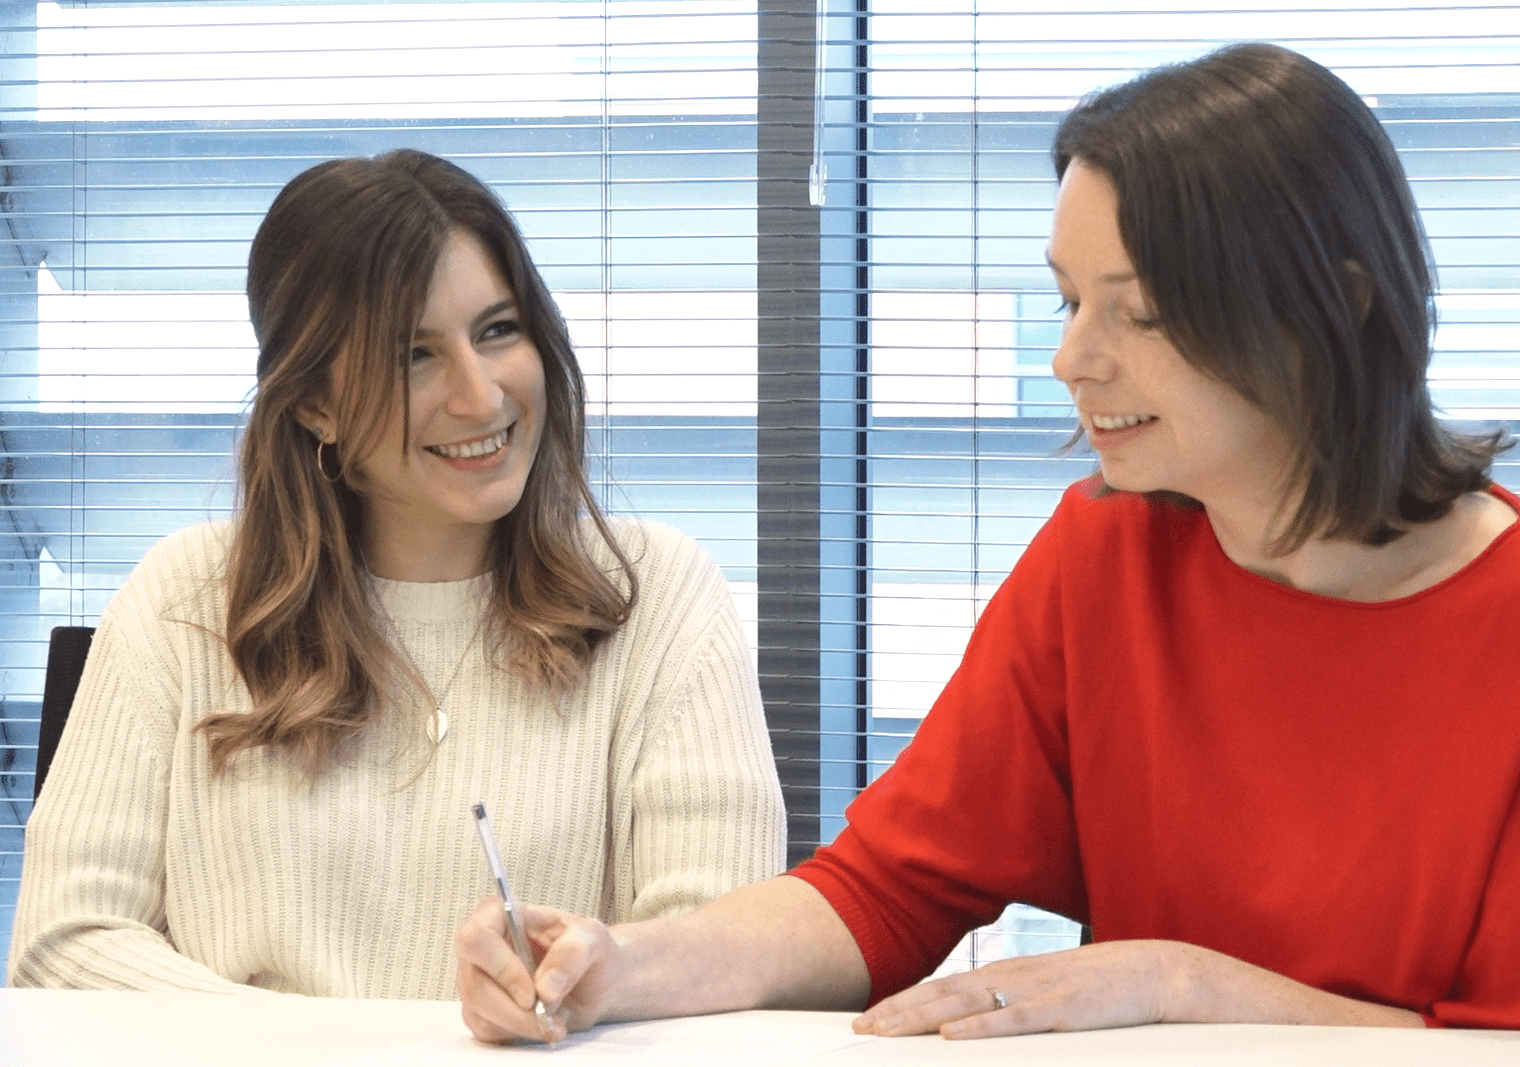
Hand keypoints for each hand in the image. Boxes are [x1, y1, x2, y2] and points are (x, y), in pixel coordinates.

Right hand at [454, 897, 625, 1044]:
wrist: (597, 982)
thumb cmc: (590, 950)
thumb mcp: (593, 939)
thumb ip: (572, 953)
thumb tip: (544, 988)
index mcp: (503, 916)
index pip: (476, 937)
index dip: (500, 967)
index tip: (532, 992)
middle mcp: (484, 948)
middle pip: (474, 983)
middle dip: (513, 1010)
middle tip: (546, 1017)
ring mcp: (479, 980)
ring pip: (477, 1011)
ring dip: (519, 1025)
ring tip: (554, 1022)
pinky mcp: (483, 1011)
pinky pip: (486, 1029)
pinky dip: (516, 1034)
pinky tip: (542, 1025)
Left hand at [852, 940, 1177, 1039]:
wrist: (1154, 972)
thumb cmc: (1101, 988)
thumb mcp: (1046, 993)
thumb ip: (1011, 1004)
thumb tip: (972, 1024)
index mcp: (1006, 974)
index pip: (942, 987)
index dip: (902, 1002)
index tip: (868, 1018)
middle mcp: (1010, 977)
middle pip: (941, 995)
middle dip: (897, 1012)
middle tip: (859, 1028)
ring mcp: (1033, 992)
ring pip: (964, 1006)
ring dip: (920, 1018)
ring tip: (885, 1031)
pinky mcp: (1059, 1010)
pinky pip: (1010, 1021)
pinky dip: (977, 1028)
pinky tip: (949, 1036)